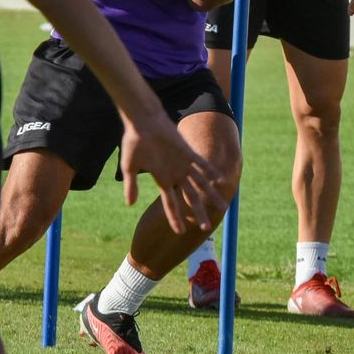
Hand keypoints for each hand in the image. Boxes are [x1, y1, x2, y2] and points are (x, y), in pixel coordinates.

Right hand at [118, 111, 229, 234]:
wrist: (142, 121)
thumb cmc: (134, 143)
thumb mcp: (129, 167)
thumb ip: (131, 185)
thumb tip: (129, 204)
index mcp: (162, 180)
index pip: (170, 204)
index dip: (175, 218)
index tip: (181, 232)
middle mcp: (175, 174)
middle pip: (190, 198)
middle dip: (198, 212)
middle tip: (207, 228)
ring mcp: (183, 163)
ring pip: (201, 183)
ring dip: (211, 195)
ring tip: (224, 207)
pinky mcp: (187, 151)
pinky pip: (202, 163)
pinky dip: (210, 171)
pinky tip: (220, 180)